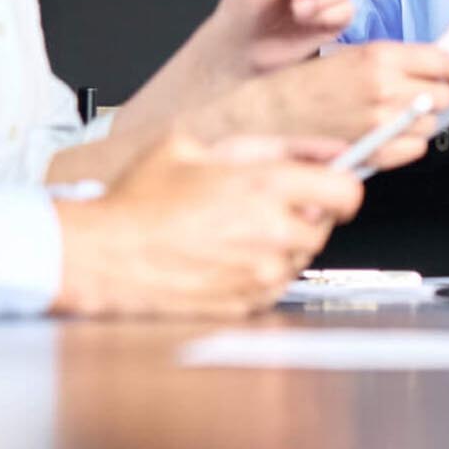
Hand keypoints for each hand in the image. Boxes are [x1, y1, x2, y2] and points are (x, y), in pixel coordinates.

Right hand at [50, 132, 363, 317]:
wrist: (103, 255)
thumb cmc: (140, 200)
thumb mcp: (197, 146)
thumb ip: (272, 144)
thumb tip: (323, 149)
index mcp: (265, 186)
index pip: (346, 193)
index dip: (341, 188)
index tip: (329, 188)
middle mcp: (271, 232)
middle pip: (324, 227)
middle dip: (303, 215)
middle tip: (263, 206)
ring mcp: (260, 272)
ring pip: (300, 257)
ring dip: (281, 243)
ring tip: (234, 230)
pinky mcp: (246, 303)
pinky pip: (275, 285)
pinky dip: (261, 271)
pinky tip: (224, 256)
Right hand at [203, 42, 448, 171]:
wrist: (270, 115)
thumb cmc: (304, 84)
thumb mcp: (351, 55)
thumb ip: (395, 62)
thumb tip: (435, 69)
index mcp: (380, 57)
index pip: (444, 63)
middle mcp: (385, 89)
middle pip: (443, 94)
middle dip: (436, 93)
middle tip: (419, 92)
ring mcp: (381, 123)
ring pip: (431, 123)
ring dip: (421, 119)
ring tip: (396, 114)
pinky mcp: (374, 151)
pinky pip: (414, 148)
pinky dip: (408, 143)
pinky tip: (389, 133)